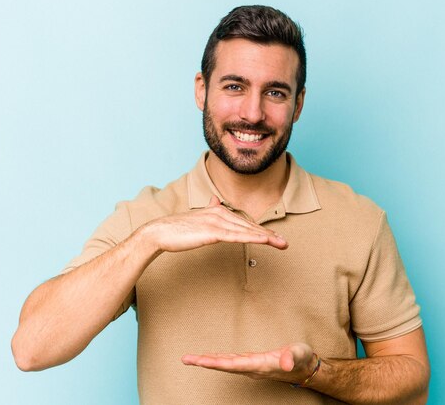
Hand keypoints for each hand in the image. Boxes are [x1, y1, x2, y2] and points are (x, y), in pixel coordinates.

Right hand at [142, 195, 287, 252]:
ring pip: (246, 231)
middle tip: (284, 243)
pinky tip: (264, 241)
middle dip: (268, 235)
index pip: (243, 223)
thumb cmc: (177, 228)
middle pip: (249, 226)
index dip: (260, 230)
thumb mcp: (197, 217)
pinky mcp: (212, 232)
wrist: (160, 232)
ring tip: (281, 244)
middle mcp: (220, 214)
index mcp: (218, 211)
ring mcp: (217, 222)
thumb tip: (216, 200)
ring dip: (266, 238)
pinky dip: (252, 238)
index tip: (274, 237)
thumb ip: (209, 209)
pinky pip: (237, 236)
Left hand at [181, 342, 315, 383]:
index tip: (202, 361)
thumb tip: (284, 362)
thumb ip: (291, 357)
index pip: (234, 365)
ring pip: (225, 365)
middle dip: (205, 363)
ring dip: (208, 362)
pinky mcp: (251, 363)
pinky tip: (210, 358)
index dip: (217, 363)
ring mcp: (250, 367)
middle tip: (186, 359)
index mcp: (260, 365)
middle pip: (224, 366)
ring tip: (191, 359)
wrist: (305, 368)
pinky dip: (218, 360)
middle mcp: (252, 368)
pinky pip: (230, 363)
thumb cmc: (301, 359)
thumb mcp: (299, 354)